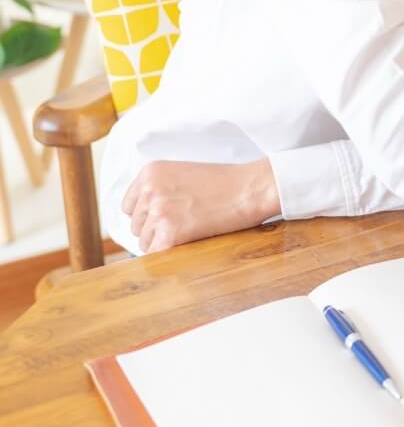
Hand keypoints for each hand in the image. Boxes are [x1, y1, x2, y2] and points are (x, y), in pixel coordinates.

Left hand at [121, 159, 281, 253]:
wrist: (251, 188)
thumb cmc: (226, 183)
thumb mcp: (184, 175)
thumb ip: (160, 190)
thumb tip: (143, 219)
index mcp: (150, 172)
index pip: (129, 206)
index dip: (148, 215)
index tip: (168, 216)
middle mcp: (149, 190)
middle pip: (137, 225)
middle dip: (156, 229)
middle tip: (186, 223)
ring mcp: (158, 212)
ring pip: (145, 241)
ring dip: (164, 242)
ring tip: (191, 231)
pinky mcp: (169, 233)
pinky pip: (156, 254)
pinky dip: (170, 253)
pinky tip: (190, 242)